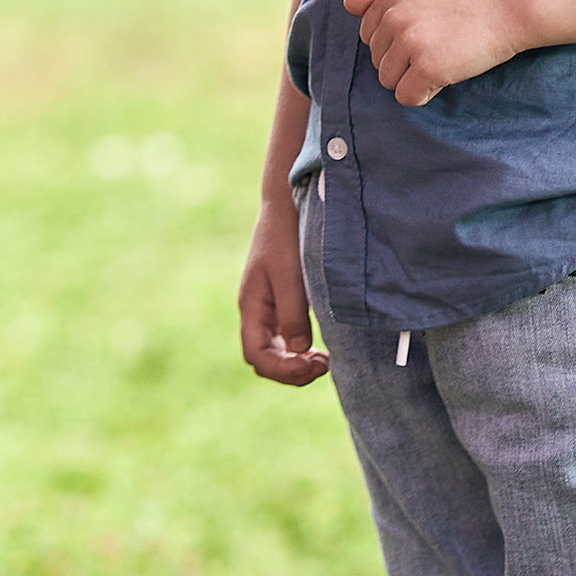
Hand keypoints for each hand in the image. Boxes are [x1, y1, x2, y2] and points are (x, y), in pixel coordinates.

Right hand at [239, 200, 329, 385]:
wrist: (285, 205)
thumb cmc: (284, 236)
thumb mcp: (289, 275)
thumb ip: (292, 314)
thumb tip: (298, 351)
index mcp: (251, 306)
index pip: (256, 355)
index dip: (281, 369)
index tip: (310, 363)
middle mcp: (257, 313)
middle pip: (265, 359)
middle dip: (292, 371)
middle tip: (324, 365)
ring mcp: (268, 309)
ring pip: (276, 352)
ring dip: (298, 363)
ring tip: (324, 360)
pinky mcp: (283, 302)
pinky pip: (287, 339)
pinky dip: (301, 350)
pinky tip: (320, 347)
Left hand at [341, 0, 520, 106]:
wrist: (505, 8)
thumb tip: (348, 4)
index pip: (367, 35)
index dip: (393, 42)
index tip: (422, 33)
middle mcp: (394, 16)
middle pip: (377, 59)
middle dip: (402, 61)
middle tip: (436, 46)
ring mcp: (410, 41)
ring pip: (387, 80)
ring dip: (411, 78)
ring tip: (439, 60)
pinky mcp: (427, 66)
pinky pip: (406, 96)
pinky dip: (423, 94)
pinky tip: (442, 77)